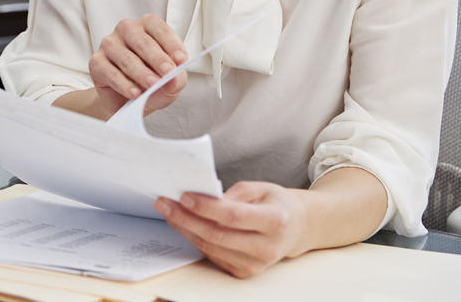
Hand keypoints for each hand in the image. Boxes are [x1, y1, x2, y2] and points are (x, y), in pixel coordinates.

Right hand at [89, 13, 187, 116]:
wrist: (127, 101)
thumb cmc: (151, 84)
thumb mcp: (170, 83)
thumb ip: (176, 79)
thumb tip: (174, 78)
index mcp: (146, 26)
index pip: (159, 29)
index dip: (172, 44)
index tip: (182, 59)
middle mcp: (126, 30)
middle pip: (142, 42)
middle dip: (157, 58)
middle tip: (168, 73)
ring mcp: (109, 44)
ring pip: (126, 58)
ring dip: (141, 73)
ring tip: (153, 85)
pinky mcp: (96, 62)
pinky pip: (110, 73)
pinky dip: (124, 84)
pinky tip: (135, 93)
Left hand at [154, 182, 306, 278]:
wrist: (296, 229)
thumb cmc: (276, 205)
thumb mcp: (260, 188)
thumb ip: (233, 193)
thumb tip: (202, 197)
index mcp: (275, 221)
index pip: (233, 216)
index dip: (206, 207)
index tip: (184, 196)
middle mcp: (267, 247)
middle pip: (217, 234)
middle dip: (185, 218)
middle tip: (164, 203)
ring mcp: (256, 264)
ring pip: (210, 247)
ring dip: (185, 228)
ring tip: (169, 211)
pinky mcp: (245, 272)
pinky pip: (213, 255)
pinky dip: (195, 238)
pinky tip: (184, 225)